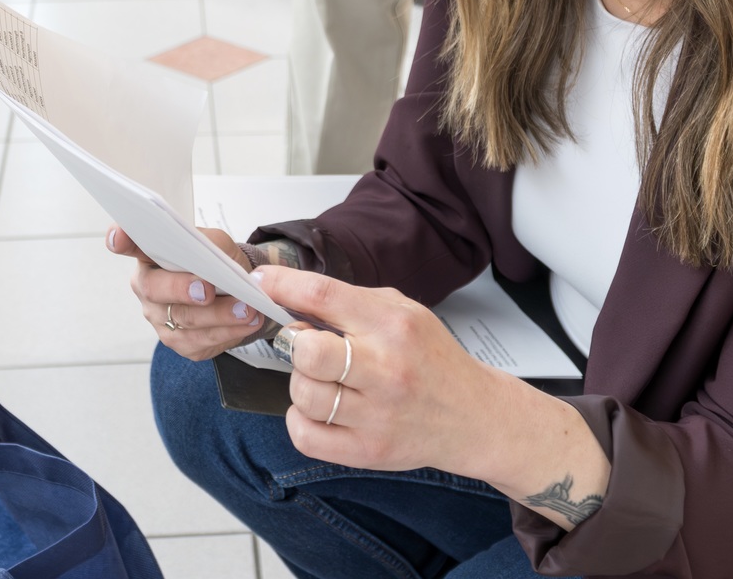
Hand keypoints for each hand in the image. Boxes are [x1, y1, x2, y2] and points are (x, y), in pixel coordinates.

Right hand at [107, 225, 263, 359]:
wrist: (234, 288)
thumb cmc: (217, 260)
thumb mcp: (217, 243)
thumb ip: (208, 244)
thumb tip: (209, 257)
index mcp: (151, 255)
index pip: (131, 244)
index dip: (122, 240)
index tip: (119, 237)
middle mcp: (148, 288)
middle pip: (157, 290)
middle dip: (183, 290)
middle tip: (208, 290)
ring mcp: (159, 318)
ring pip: (184, 321)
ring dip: (219, 316)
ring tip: (247, 309)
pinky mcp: (178, 342)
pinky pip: (200, 342)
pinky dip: (228, 332)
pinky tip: (247, 323)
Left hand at [252, 267, 535, 482]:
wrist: (471, 413)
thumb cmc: (431, 356)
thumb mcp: (402, 311)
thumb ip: (350, 302)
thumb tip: (291, 295)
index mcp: (393, 324)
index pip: (324, 295)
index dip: (282, 284)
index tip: (261, 281)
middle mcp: (386, 368)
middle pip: (308, 351)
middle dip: (295, 342)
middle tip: (304, 342)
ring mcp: (377, 414)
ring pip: (303, 394)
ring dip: (301, 381)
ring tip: (321, 377)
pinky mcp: (368, 450)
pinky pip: (305, 436)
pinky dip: (300, 419)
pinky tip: (318, 408)